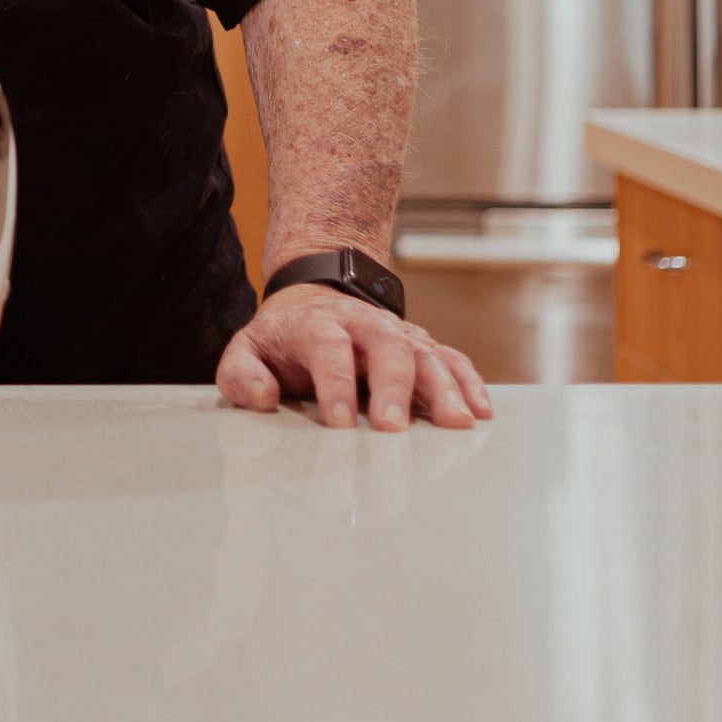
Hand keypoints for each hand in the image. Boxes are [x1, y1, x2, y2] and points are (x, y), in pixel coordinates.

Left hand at [216, 283, 491, 431]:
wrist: (316, 295)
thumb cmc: (283, 338)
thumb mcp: (248, 350)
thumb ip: (241, 375)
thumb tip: (261, 398)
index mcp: (316, 324)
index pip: (327, 347)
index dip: (334, 382)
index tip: (339, 421)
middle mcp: (362, 324)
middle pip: (385, 345)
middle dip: (392, 386)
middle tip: (393, 426)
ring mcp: (397, 333)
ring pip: (425, 352)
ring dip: (444, 387)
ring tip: (457, 423)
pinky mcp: (421, 347)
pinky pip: (451, 359)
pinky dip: (469, 382)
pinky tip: (480, 410)